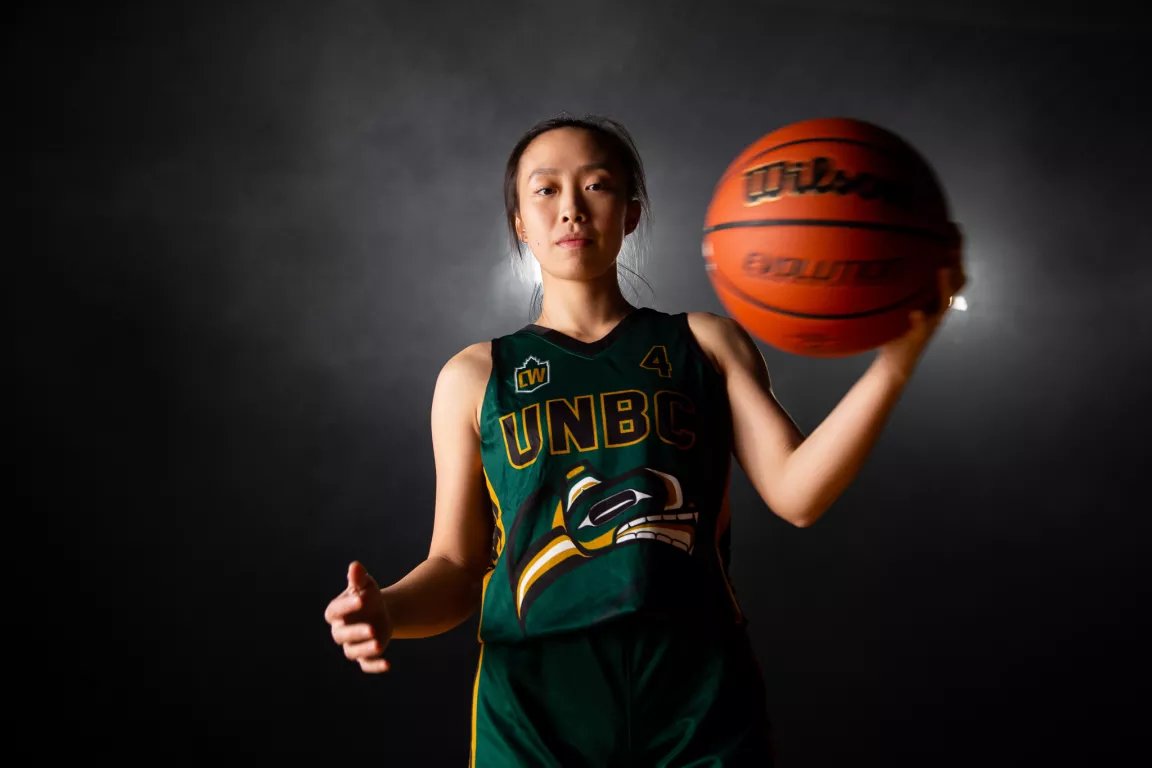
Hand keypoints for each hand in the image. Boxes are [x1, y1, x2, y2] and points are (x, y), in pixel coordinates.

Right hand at [325, 561, 394, 673]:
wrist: (379, 611)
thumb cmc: (368, 595)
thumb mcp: (365, 585)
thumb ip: (359, 578)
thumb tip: (355, 566)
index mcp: (336, 612)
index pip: (335, 611)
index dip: (346, 606)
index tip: (362, 599)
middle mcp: (340, 631)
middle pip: (341, 635)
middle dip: (356, 633)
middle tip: (372, 629)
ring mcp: (352, 644)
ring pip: (352, 651)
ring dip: (365, 649)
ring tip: (379, 644)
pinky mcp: (365, 656)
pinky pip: (366, 665)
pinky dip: (375, 666)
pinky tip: (388, 664)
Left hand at [877, 233, 966, 379]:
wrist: (895, 359)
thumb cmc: (894, 324)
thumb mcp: (897, 298)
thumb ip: (898, 278)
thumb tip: (880, 249)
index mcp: (935, 294)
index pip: (951, 266)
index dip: (954, 246)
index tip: (951, 225)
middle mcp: (938, 305)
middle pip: (956, 279)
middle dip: (956, 259)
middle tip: (951, 241)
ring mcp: (931, 321)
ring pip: (945, 300)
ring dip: (945, 284)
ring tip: (942, 268)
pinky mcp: (919, 336)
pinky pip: (922, 327)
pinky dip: (919, 320)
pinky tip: (915, 313)